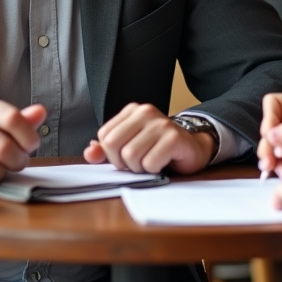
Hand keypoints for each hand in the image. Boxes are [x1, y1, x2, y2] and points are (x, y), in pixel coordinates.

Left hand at [83, 103, 213, 173]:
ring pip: (131, 156)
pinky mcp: (174, 138)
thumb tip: (90, 152)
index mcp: (132, 111)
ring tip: (152, 161)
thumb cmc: (157, 148)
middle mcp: (146, 112)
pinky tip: (163, 162)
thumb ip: (105, 149)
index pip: (104, 136)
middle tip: (139, 161)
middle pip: (114, 145)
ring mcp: (161, 123)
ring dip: (140, 168)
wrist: (191, 148)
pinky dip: (154, 169)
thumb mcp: (128, 146)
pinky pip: (150, 163)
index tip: (127, 154)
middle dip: (123, 162)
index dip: (112, 154)